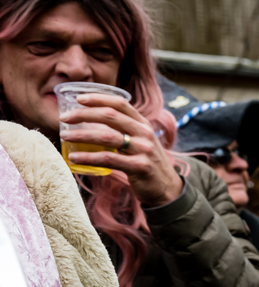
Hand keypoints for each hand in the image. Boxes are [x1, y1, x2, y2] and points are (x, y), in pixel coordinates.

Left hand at [61, 94, 184, 206]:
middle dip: (84, 114)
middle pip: (111, 116)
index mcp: (143, 124)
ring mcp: (144, 149)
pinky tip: (73, 158)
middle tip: (64, 118)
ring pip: (107, 137)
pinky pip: (108, 159)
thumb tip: (90, 123)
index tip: (79, 98)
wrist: (167, 188)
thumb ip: (122, 131)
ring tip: (64, 136)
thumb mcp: (140, 142)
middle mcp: (145, 133)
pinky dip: (88, 158)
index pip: (120, 103)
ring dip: (81, 135)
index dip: (99, 98)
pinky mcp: (140, 167)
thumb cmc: (146, 163)